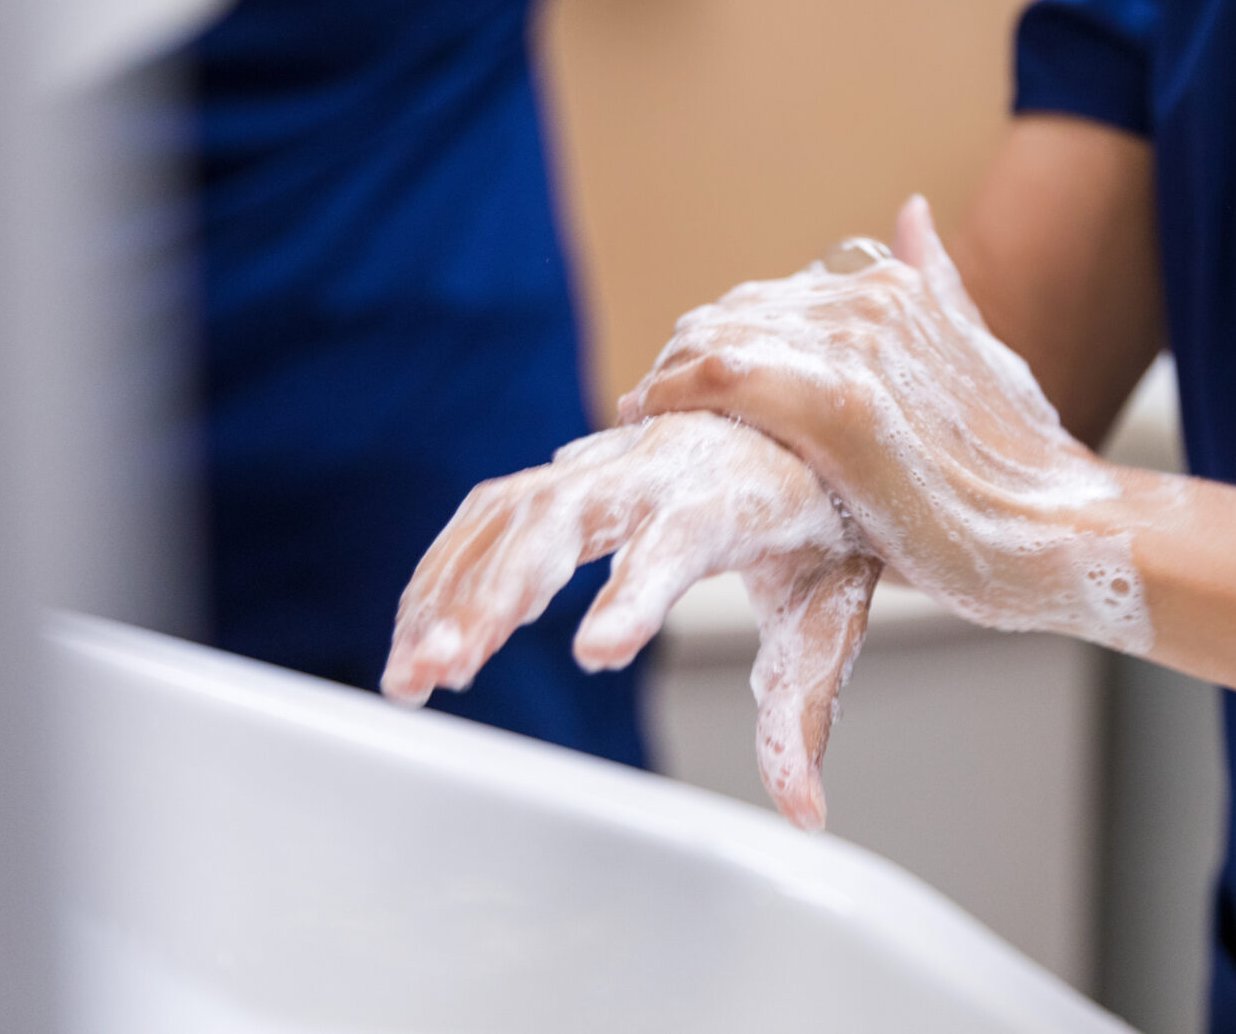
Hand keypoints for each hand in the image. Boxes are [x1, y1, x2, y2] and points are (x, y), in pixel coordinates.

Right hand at [383, 412, 881, 829]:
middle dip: (496, 593)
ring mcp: (596, 465)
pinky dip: (445, 573)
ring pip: (506, 517)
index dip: (633, 595)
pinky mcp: (559, 474)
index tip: (597, 654)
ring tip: (412, 678)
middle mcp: (649, 470)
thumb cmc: (809, 522)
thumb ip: (800, 708)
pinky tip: (416, 636)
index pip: (674, 544)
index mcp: (723, 501)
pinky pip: (486, 518)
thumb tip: (803, 812)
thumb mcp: (822, 613)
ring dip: (449, 593)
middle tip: (447, 671)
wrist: (792, 424)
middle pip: (558, 521)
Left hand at [625, 198, 1156, 654]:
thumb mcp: (984, 356)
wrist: (1072, 532)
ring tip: (644, 417)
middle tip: (649, 404)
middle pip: (732, 314)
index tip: (680, 384)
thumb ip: (938, 287)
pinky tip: (651, 418)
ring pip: (718, 339)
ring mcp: (857, 351)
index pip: (766, 298)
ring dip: (667, 379)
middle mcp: (874, 303)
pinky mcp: (839, 408)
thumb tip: (910, 209)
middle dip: (682, 360)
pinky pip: (722, 378)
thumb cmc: (1024, 471)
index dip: (713, 340)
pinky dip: (674, 395)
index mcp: (900, 289)